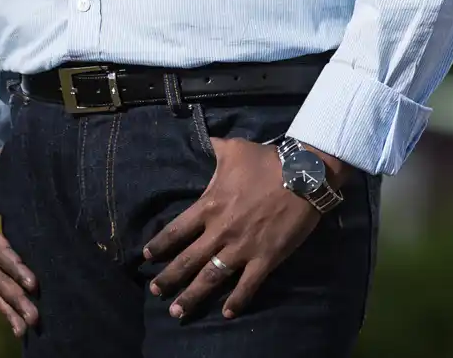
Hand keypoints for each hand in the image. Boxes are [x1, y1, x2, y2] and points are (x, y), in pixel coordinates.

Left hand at [143, 137, 341, 320]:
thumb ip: (217, 148)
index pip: (176, 231)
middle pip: (187, 260)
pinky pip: (247, 285)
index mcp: (210, 206)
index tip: (148, 257)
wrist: (305, 175)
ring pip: (210, 278)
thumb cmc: (269, 161)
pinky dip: (237, 301)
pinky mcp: (265, 258)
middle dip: (168, 278)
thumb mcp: (237, 149)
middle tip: (155, 291)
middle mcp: (220, 231)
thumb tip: (208, 140)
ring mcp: (242, 248)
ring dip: (192, 296)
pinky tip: (227, 313)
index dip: (160, 246)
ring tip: (177, 311)